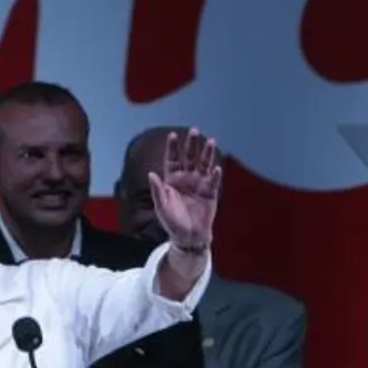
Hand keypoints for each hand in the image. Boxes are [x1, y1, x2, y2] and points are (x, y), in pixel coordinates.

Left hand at [148, 129, 220, 252]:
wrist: (188, 236)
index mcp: (172, 179)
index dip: (173, 148)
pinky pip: (213, 181)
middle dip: (191, 144)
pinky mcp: (210, 193)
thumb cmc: (172, 221)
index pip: (172, 159)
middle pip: (189, 158)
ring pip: (203, 165)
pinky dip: (215, 175)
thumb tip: (151, 173)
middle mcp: (186, 178)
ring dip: (207, 154)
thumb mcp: (161, 206)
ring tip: (211, 141)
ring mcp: (199, 184)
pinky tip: (217, 168)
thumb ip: (157, 190)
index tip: (172, 135)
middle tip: (194, 130)